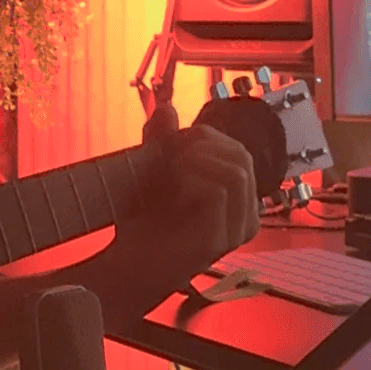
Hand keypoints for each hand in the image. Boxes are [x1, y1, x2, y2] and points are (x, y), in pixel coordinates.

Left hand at [82, 104, 260, 329]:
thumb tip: (167, 107)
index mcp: (238, 201)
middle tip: (171, 152)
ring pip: (236, 171)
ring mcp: (235, 232)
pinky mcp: (219, 242)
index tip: (173, 142)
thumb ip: (161, 139)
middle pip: (242, 156)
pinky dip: (194, 177)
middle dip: (204, 144)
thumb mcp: (153, 170)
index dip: (208, 137)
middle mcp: (245, 218)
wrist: (125, 261)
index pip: (240, 151)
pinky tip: (175, 185)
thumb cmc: (144, 220)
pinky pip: (219, 191)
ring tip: (172, 167)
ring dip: (199, 159)